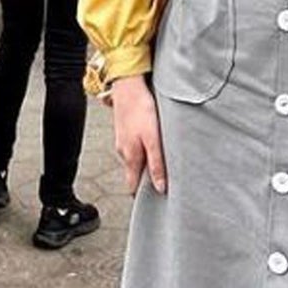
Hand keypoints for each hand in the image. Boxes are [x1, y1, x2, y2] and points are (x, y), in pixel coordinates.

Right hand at [110, 75, 166, 194]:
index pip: (133, 185)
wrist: (128, 84)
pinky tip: (153, 146)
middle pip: (135, 173)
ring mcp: (123, 140)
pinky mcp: (127, 129)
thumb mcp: (153, 139)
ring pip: (135, 159)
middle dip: (147, 181)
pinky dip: (144, 151)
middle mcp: (124, 151)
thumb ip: (156, 164)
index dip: (143, 195)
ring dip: (146, 165)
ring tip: (162, 168)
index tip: (154, 203)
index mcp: (130, 156)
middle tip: (163, 187)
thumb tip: (160, 188)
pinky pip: (135, 146)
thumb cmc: (141, 109)